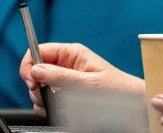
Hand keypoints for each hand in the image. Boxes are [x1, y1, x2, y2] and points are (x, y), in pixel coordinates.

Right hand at [19, 42, 143, 116]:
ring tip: (58, 106)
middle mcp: (67, 64)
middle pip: (36, 71)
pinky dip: (47, 107)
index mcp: (72, 53)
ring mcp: (65, 79)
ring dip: (42, 99)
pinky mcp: (66, 93)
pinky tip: (59, 111)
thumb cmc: (117, 90)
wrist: (132, 105)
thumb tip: (36, 70)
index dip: (30, 65)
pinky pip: (47, 99)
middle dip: (37, 86)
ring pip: (39, 87)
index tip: (33, 82)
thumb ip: (61, 76)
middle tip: (48, 97)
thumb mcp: (88, 83)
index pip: (39, 51)